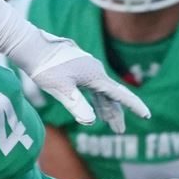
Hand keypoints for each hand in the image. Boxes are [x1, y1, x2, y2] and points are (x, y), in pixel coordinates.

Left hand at [12, 29, 149, 131]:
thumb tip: (90, 122)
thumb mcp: (61, 89)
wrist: (32, 47)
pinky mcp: (78, 69)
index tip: (146, 115)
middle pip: (111, 96)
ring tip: (110, 123)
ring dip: (106, 108)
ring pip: (101, 92)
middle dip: (116, 114)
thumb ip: (76, 105)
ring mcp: (87, 69)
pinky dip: (96, 99)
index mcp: (95, 76)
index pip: (119, 94)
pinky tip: (95, 107)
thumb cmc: (46, 67)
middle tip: (119, 131)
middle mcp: (95, 71)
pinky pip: (92, 88)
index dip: (134, 105)